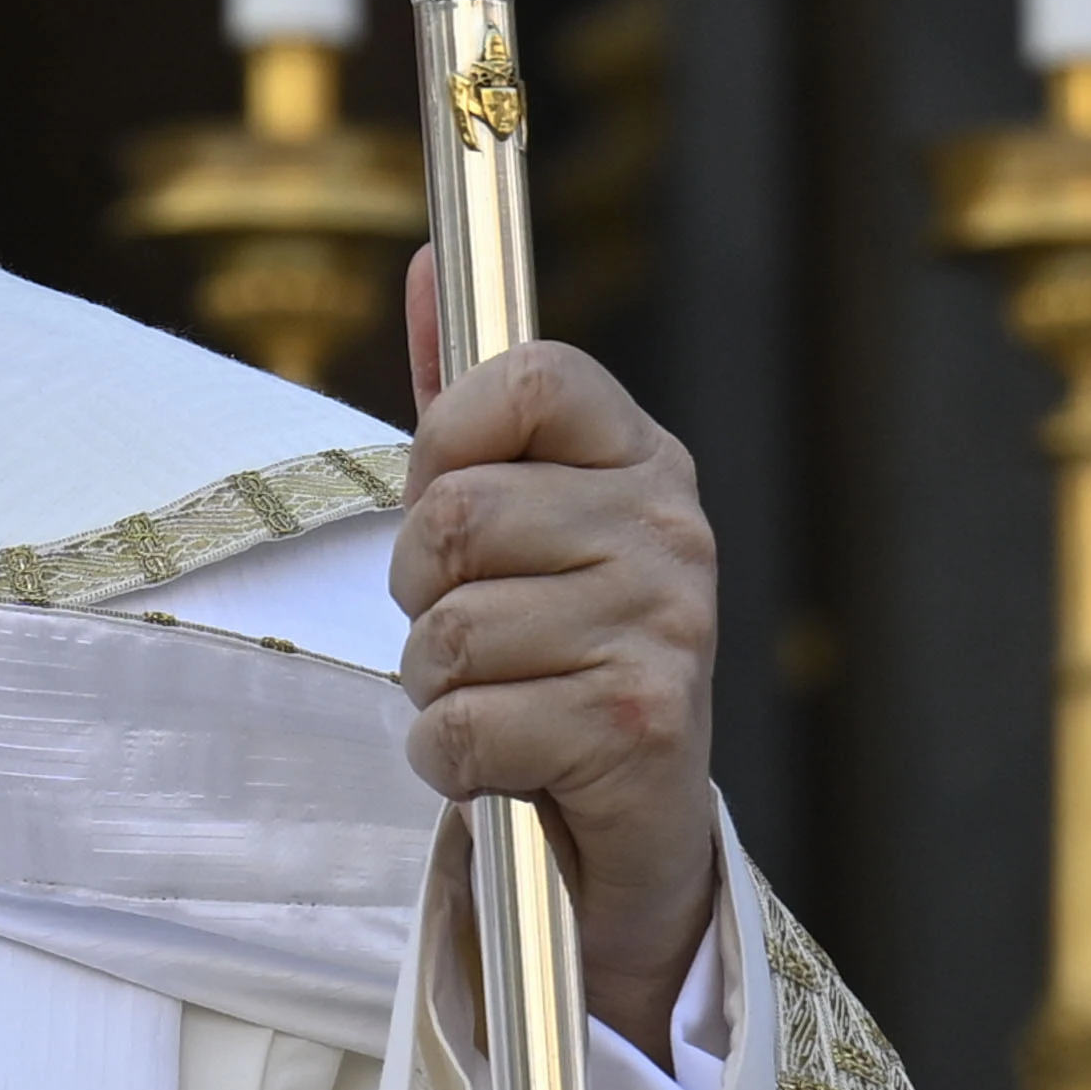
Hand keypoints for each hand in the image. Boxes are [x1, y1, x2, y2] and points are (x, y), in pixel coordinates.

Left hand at [389, 250, 722, 1060]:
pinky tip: (501, 762)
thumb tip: (426, 260)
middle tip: (469, 633)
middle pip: (451, 518)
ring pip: (448, 631)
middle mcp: (671, 530)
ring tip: (498, 700)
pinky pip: (462, 724)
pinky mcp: (638, 727)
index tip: (448, 500)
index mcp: (641, 459)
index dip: (445, 441)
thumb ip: (464, 401)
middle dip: (420, 594)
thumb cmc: (553, 654)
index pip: (523, 373)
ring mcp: (666, 627)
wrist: (630, 829)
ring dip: (433, 686)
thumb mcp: (513, 520)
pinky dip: (448, 759)